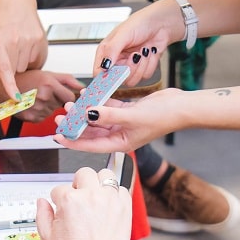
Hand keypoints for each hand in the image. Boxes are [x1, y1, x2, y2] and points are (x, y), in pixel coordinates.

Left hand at [0, 0, 46, 99]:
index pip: (5, 68)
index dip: (10, 85)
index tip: (15, 98)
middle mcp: (15, 40)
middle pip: (14, 71)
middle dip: (9, 68)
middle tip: (4, 54)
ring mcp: (30, 40)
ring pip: (25, 68)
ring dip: (20, 64)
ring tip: (15, 48)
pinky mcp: (41, 39)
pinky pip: (36, 61)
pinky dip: (30, 59)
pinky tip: (25, 46)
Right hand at [14, 70, 82, 121]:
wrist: (5, 89)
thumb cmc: (25, 80)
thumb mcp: (48, 74)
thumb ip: (67, 79)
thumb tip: (82, 86)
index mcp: (49, 84)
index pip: (70, 97)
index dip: (67, 96)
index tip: (62, 94)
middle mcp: (44, 97)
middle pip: (61, 104)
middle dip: (56, 99)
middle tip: (44, 93)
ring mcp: (38, 109)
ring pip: (53, 111)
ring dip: (48, 106)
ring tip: (37, 98)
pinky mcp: (33, 118)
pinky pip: (44, 118)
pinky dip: (41, 113)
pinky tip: (33, 105)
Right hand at [35, 168, 131, 239]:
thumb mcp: (46, 237)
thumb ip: (42, 214)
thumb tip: (42, 202)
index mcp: (70, 201)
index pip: (59, 189)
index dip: (58, 200)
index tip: (62, 209)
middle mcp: (91, 196)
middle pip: (83, 173)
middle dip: (78, 184)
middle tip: (79, 198)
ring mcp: (109, 200)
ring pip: (105, 175)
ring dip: (99, 183)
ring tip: (96, 197)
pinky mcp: (124, 207)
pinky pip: (121, 189)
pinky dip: (115, 195)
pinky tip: (109, 206)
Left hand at [53, 89, 182, 152]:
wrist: (182, 107)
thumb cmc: (164, 117)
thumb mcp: (132, 117)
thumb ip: (109, 115)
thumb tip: (88, 114)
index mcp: (120, 143)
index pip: (90, 145)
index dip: (72, 141)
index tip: (57, 135)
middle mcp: (120, 135)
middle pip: (91, 132)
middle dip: (75, 124)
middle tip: (60, 116)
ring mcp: (123, 123)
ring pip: (97, 119)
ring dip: (84, 111)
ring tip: (71, 104)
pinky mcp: (127, 111)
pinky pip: (107, 107)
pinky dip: (98, 101)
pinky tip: (88, 94)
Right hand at [94, 0, 181, 86]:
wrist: (161, 23)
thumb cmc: (140, 23)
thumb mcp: (123, 34)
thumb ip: (111, 50)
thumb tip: (103, 66)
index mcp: (106, 52)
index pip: (99, 72)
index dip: (106, 77)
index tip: (117, 75)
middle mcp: (117, 60)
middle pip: (118, 79)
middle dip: (130, 68)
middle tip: (135, 54)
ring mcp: (130, 65)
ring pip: (133, 79)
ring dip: (142, 65)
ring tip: (144, 51)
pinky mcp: (142, 68)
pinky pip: (145, 75)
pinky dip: (150, 63)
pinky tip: (150, 52)